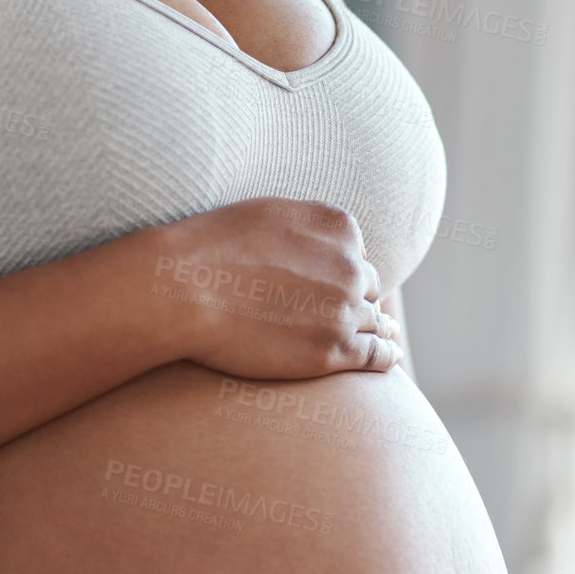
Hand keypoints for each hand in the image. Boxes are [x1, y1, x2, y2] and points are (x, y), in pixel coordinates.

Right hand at [149, 197, 401, 379]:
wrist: (184, 289)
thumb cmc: (211, 249)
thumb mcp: (269, 214)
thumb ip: (305, 229)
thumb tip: (314, 247)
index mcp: (340, 228)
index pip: (356, 253)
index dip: (342, 271)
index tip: (329, 285)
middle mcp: (351, 267)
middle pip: (367, 287)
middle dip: (358, 299)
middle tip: (349, 314)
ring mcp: (345, 310)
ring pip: (374, 322)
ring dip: (378, 329)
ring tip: (386, 337)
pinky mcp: (333, 351)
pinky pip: (377, 354)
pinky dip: (386, 356)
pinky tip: (390, 359)